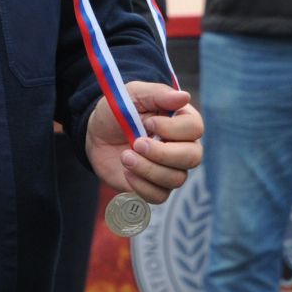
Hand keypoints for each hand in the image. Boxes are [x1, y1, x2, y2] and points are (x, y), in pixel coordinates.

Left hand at [85, 82, 200, 201]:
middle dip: (162, 153)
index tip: (148, 123)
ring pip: (176, 179)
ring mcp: (170, 169)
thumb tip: (184, 97)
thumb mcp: (133, 95)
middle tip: (137, 144)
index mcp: (182, 120)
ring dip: (148, 169)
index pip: (195, 128)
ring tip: (125, 156)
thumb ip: (157, 94)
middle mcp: (182, 146)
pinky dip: (141, 186)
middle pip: (193, 157)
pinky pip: (160, 196)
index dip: (173, 129)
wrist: (96, 134)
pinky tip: (127, 172)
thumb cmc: (118, 111)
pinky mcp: (155, 187)